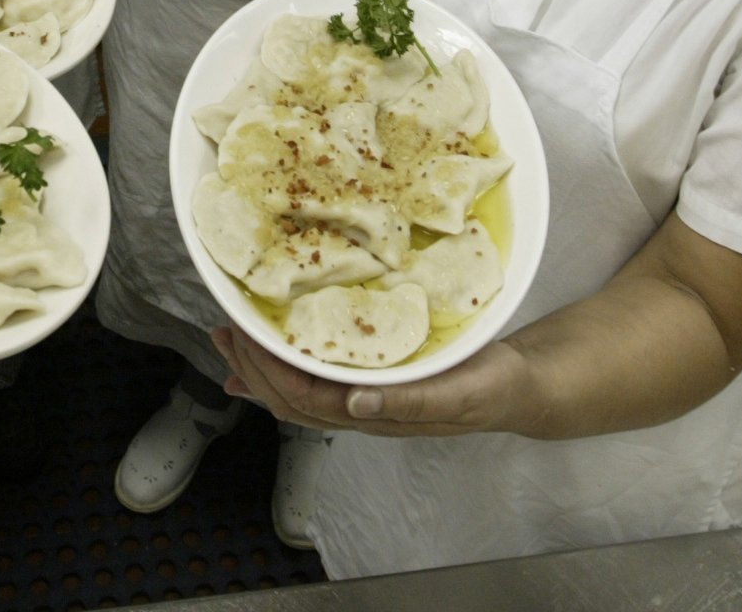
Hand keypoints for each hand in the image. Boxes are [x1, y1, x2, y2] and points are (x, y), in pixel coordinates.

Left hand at [211, 326, 525, 438]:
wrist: (517, 387)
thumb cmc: (491, 388)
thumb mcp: (457, 392)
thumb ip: (408, 402)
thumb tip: (354, 407)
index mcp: (376, 413)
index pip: (305, 397)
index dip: (269, 369)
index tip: (245, 335)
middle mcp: (360, 409)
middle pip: (288, 398)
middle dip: (252, 366)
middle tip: (224, 329)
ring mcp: (363, 399)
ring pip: (295, 392)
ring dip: (260, 367)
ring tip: (231, 338)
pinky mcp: (371, 382)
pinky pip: (315, 381)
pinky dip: (283, 369)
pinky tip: (268, 356)